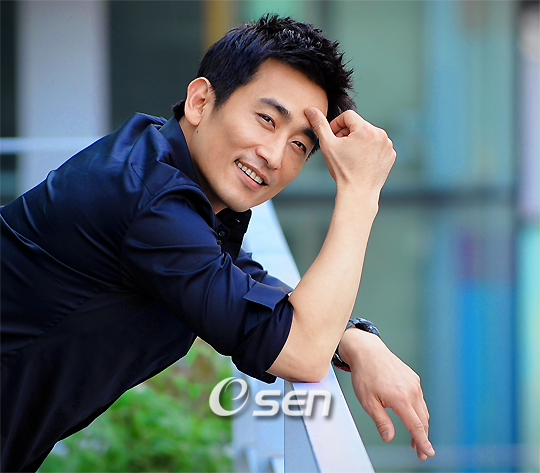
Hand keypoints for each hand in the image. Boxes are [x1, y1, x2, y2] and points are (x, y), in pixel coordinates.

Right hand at [305, 108, 395, 197]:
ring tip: (351, 157)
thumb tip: (311, 109)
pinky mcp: (390, 155)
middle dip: (347, 134)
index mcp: (365, 129)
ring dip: (358, 141)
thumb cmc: (342, 170)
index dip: (336, 125)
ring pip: (368, 135)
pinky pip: (377, 146)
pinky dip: (369, 150)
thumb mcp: (327, 145)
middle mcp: (380, 134)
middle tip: (340, 150)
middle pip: (358, 125)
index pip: (347, 116)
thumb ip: (319, 125)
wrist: (358, 193)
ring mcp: (387, 145)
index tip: (332, 138)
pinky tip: (361, 162)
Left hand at [338, 328, 434, 460]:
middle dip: (422, 437)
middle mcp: (411, 390)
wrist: (367, 351)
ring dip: (421, 424)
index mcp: (401, 398)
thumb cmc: (364, 375)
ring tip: (415, 437)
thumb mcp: (368, 401)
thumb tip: (389, 437)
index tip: (428, 453)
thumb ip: (381, 421)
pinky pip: (419, 398)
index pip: (416, 426)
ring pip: (422, 409)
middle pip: (423, 420)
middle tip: (420, 452)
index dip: (423, 442)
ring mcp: (414, 383)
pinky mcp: (413, 377)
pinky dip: (418, 410)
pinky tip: (411, 415)